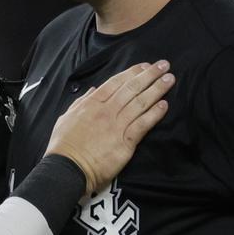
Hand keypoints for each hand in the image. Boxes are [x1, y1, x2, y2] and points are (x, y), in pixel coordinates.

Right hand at [45, 61, 173, 195]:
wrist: (67, 168)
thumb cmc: (64, 146)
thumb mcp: (66, 118)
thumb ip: (80, 102)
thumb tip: (92, 90)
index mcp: (91, 104)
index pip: (116, 82)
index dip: (132, 72)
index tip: (144, 66)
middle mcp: (106, 111)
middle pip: (132, 89)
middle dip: (149, 75)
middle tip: (164, 65)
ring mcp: (116, 126)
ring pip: (140, 103)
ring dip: (157, 90)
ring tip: (169, 80)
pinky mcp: (125, 142)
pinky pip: (143, 124)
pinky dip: (154, 114)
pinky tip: (164, 105)